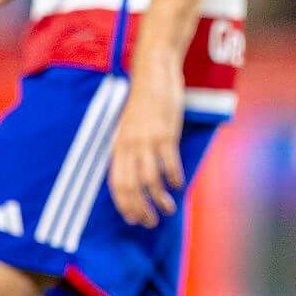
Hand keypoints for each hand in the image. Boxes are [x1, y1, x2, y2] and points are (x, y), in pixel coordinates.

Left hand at [108, 67, 185, 227]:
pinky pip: (169, 163)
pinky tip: (179, 185)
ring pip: (150, 180)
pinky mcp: (165, 133)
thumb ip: (130, 148)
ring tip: (168, 208)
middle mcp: (129, 145)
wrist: (153, 73)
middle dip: (140, 209)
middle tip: (151, 221)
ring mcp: (147, 140)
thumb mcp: (129, 127)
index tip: (134, 219)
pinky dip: (174, 178)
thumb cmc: (143, 101)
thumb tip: (137, 173)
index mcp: (118, 146)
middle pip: (130, 187)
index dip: (124, 205)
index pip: (116, 184)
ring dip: (159, 199)